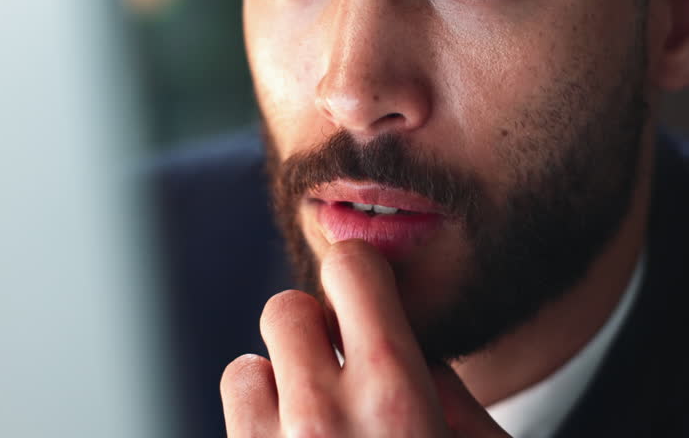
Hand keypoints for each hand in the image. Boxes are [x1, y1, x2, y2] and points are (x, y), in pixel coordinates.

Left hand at [221, 240, 511, 436]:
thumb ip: (454, 397)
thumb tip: (422, 353)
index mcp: (395, 398)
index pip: (352, 267)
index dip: (361, 277)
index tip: (367, 300)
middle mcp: (322, 418)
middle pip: (286, 309)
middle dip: (314, 333)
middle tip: (343, 374)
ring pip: (246, 368)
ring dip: (278, 387)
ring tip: (316, 426)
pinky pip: (234, 414)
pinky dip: (256, 427)